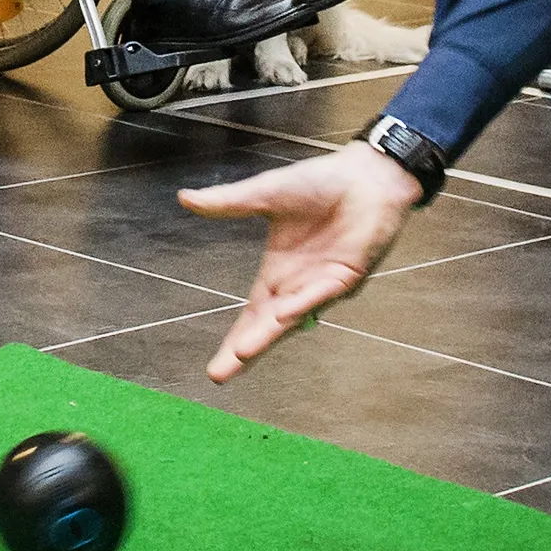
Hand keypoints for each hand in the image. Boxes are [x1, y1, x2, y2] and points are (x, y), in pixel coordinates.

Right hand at [178, 144, 422, 380]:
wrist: (367, 174)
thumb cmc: (321, 184)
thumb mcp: (267, 193)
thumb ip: (229, 203)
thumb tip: (184, 199)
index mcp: (279, 274)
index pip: (252, 316)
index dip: (234, 341)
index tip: (214, 369)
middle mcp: (299, 287)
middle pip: (267, 328)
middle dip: (244, 351)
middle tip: (219, 375)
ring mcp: (324, 285)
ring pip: (293, 318)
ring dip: (269, 335)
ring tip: (243, 353)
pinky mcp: (348, 275)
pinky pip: (322, 293)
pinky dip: (304, 303)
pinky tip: (283, 313)